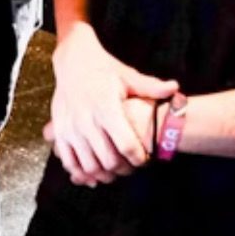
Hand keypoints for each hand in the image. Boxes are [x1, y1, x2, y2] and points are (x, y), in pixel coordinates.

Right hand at [46, 24, 177, 185]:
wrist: (73, 61)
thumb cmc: (104, 70)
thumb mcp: (127, 76)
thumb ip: (150, 87)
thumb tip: (175, 88)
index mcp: (106, 108)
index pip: (126, 144)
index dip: (139, 157)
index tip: (146, 158)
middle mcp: (87, 121)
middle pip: (109, 160)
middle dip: (125, 169)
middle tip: (133, 167)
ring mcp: (71, 129)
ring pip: (90, 166)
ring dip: (105, 174)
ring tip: (116, 171)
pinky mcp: (59, 133)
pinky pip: (69, 162)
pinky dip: (82, 173)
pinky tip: (95, 174)